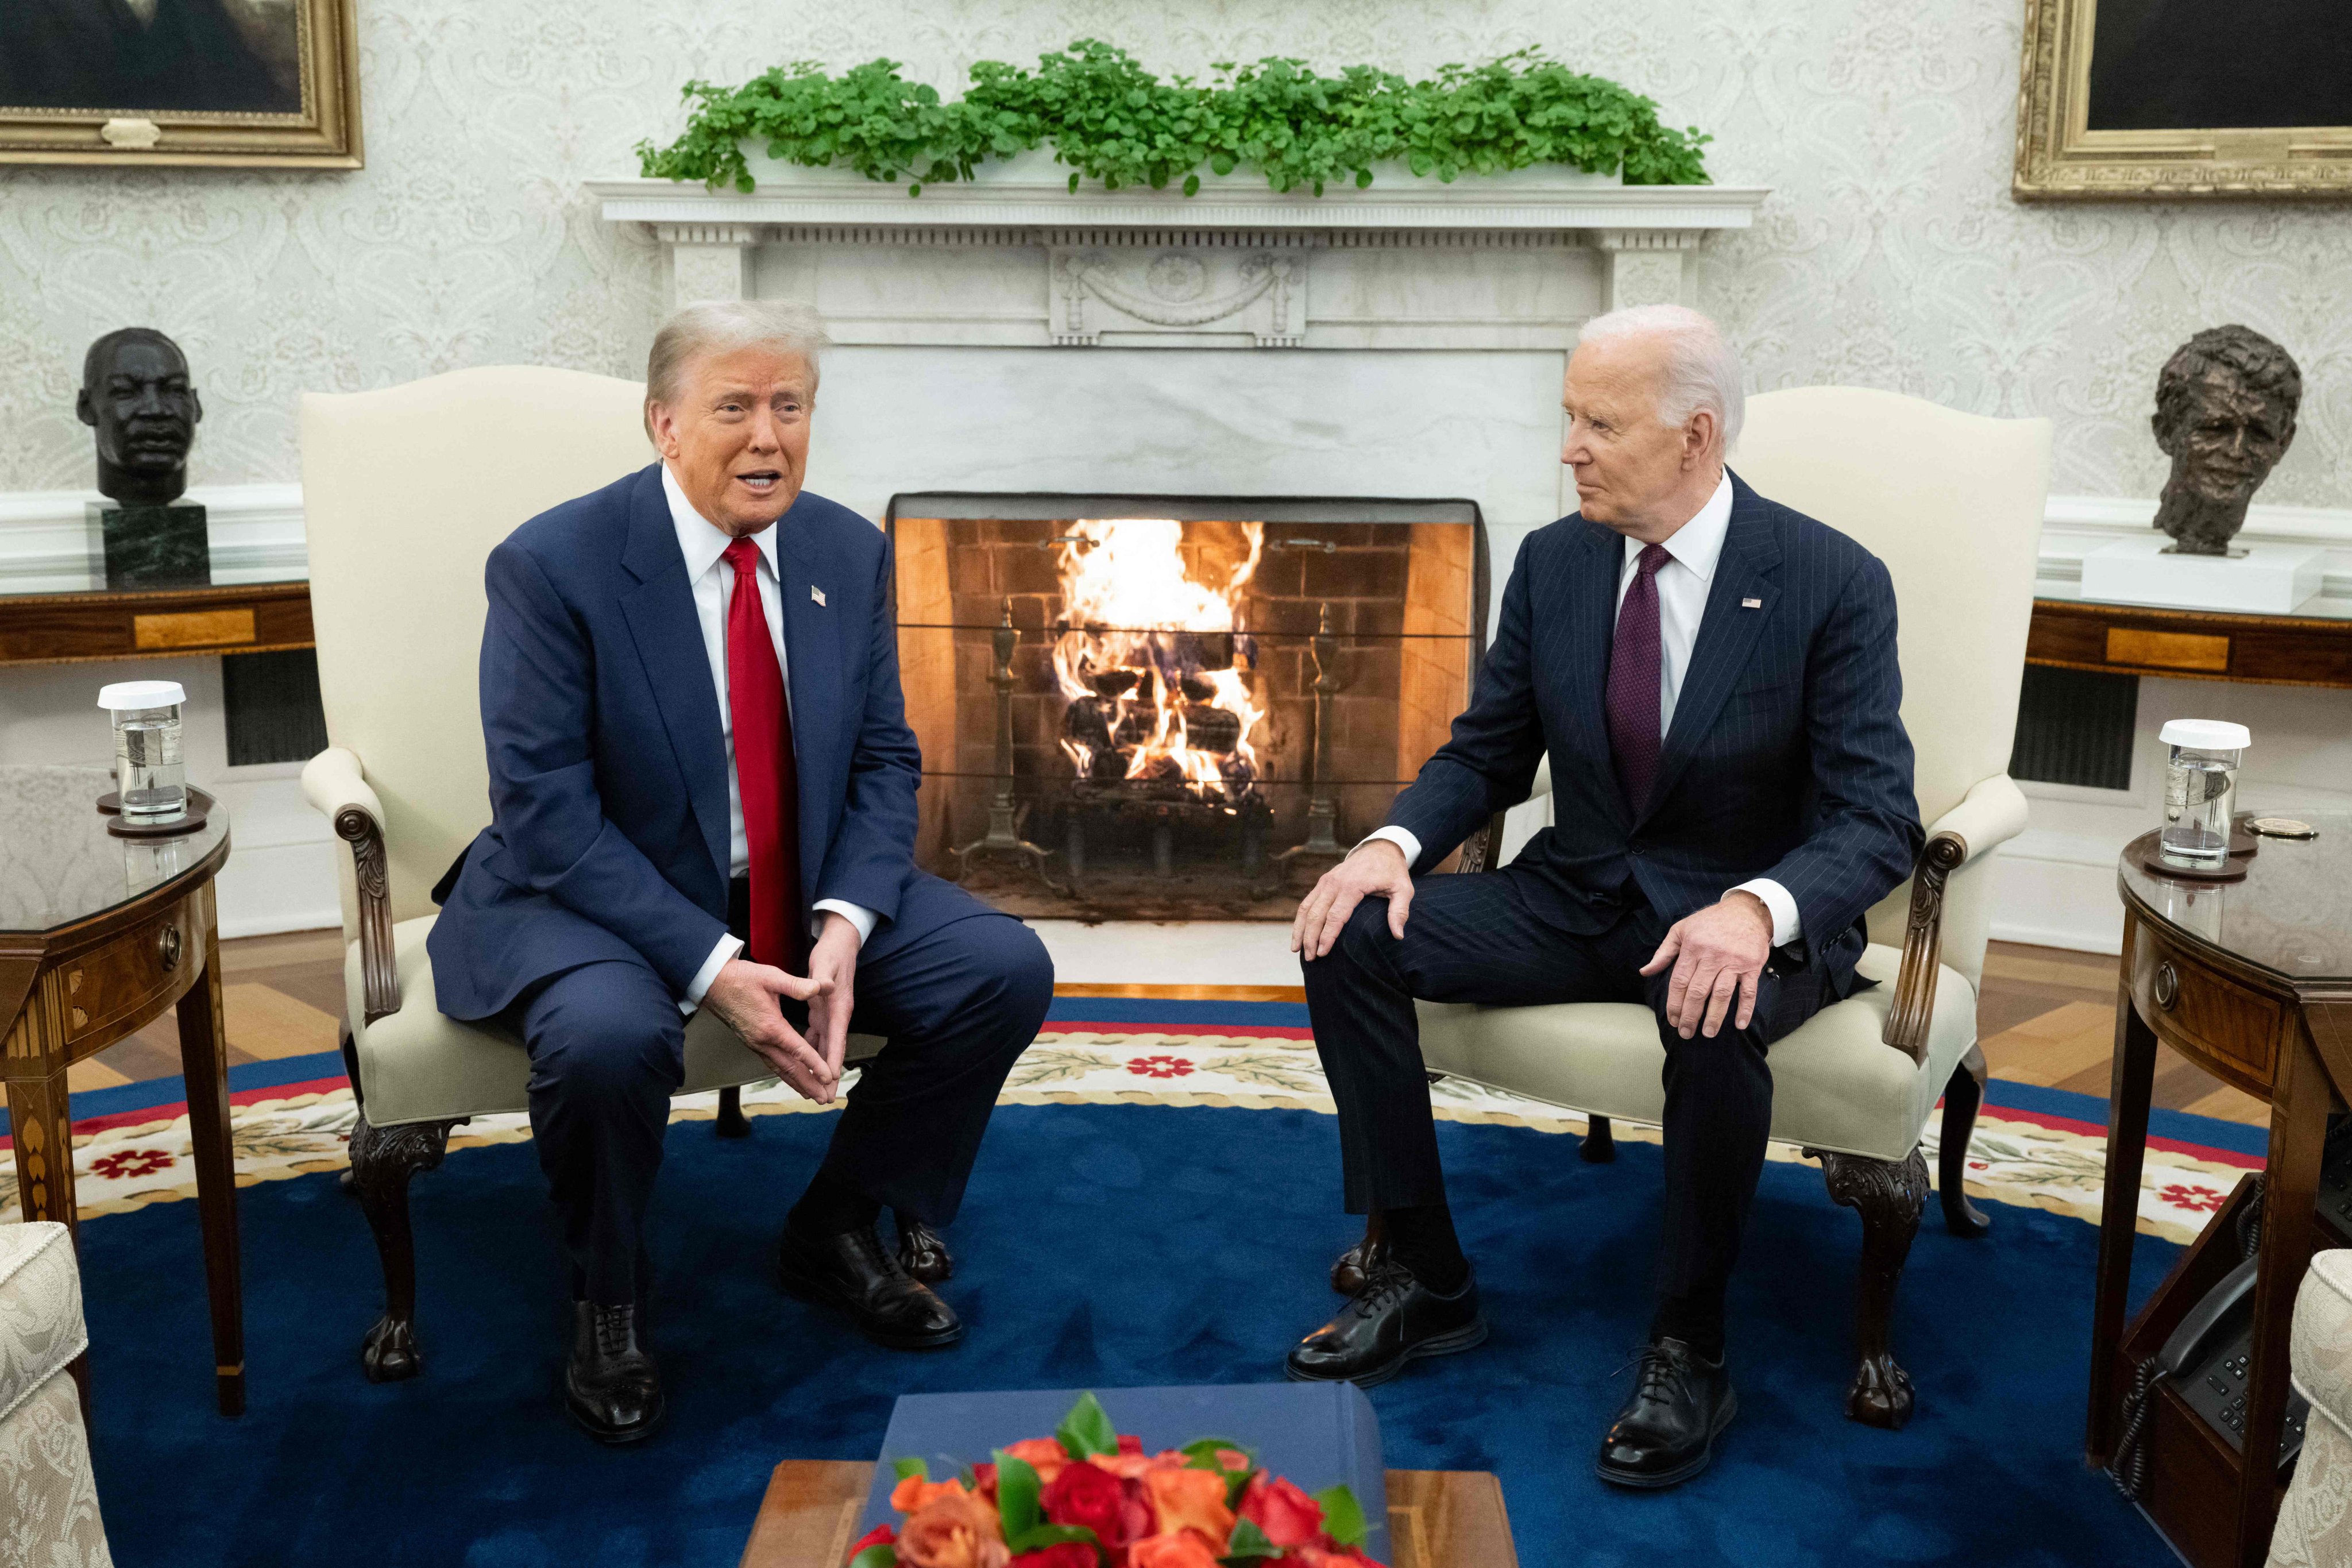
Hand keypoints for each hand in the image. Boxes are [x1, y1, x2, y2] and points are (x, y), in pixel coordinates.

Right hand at [703, 954, 833, 1101]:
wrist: (713, 983)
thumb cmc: (742, 978)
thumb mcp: (771, 976)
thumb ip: (797, 985)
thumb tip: (823, 986)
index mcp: (770, 1026)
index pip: (797, 1050)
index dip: (815, 1064)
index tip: (828, 1077)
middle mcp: (762, 1041)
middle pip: (789, 1068)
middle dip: (808, 1085)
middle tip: (823, 1099)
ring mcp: (755, 1044)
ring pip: (779, 1069)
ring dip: (796, 1083)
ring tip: (811, 1095)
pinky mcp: (751, 1043)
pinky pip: (771, 1063)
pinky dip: (784, 1074)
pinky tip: (791, 1078)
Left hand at [805, 911, 861, 1090]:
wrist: (841, 943)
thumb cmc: (833, 953)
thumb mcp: (825, 963)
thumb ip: (823, 977)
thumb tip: (825, 988)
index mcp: (839, 1006)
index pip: (837, 1038)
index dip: (832, 1059)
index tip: (830, 1079)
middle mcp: (838, 1014)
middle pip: (834, 1050)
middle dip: (829, 1075)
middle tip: (825, 1098)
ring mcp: (832, 1015)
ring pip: (826, 1047)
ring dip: (822, 1068)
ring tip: (818, 1090)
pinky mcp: (824, 1012)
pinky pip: (818, 1037)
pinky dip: (814, 1052)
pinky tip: (806, 1064)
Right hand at [1291, 839, 1412, 960]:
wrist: (1380, 848)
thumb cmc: (1392, 871)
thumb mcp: (1403, 889)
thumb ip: (1399, 912)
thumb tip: (1398, 935)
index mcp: (1353, 885)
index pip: (1335, 916)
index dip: (1327, 936)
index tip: (1323, 953)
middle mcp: (1334, 883)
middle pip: (1316, 914)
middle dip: (1310, 938)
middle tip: (1310, 958)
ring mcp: (1326, 881)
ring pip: (1306, 908)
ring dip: (1300, 930)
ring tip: (1296, 950)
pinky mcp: (1323, 882)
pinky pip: (1307, 902)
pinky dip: (1301, 919)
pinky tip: (1299, 934)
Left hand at [1640, 891, 1773, 1039]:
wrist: (1746, 911)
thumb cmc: (1709, 922)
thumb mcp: (1681, 930)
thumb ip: (1663, 953)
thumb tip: (1644, 972)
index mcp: (1692, 948)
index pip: (1679, 982)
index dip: (1674, 1004)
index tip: (1672, 1020)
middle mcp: (1712, 956)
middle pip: (1698, 991)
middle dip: (1690, 1015)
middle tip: (1686, 1033)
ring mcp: (1733, 961)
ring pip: (1721, 994)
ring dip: (1714, 1017)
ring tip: (1708, 1034)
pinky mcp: (1752, 965)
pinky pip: (1749, 991)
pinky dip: (1745, 1009)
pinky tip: (1739, 1025)